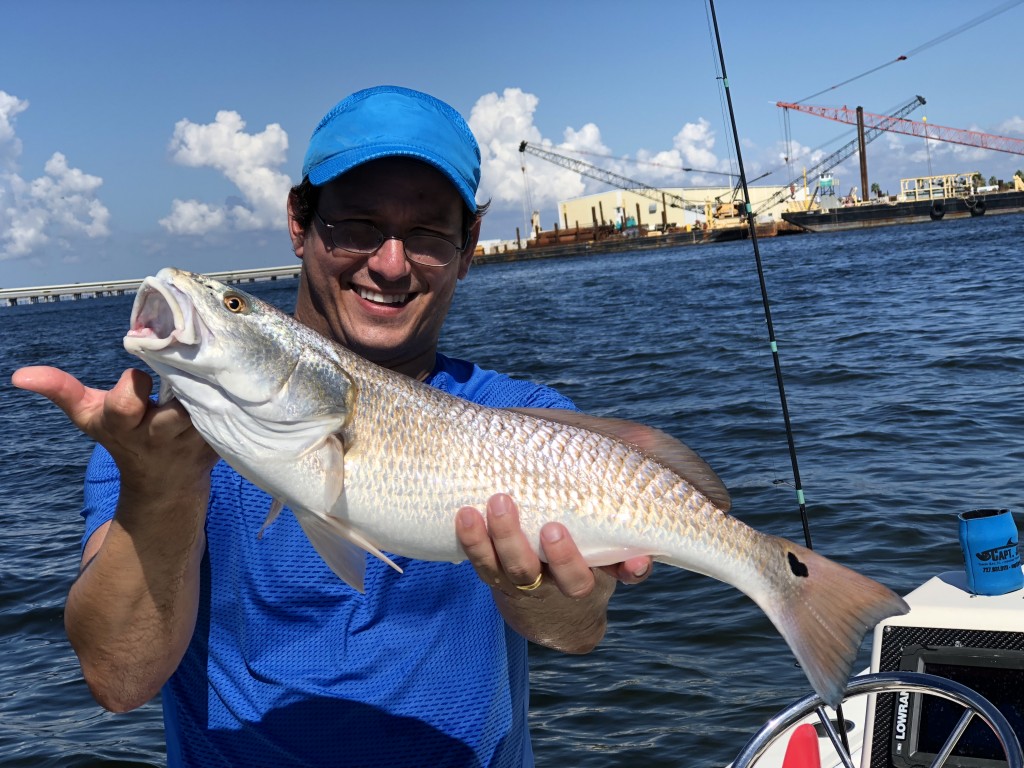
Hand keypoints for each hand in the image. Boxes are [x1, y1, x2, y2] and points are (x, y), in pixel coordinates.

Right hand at [11, 366, 217, 490]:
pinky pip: (231, 413)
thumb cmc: (126, 437)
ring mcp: (193, 438)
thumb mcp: (92, 417)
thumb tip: (21, 375)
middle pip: (173, 413)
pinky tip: (236, 375)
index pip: (125, 405)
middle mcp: (160, 434)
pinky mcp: (222, 438)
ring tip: (216, 364)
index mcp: (125, 425)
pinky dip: (233, 395)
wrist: (167, 482)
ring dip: (212, 388)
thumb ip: (62, 391)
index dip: (130, 391)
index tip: (132, 376)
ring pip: (209, 409)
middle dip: (180, 393)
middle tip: (186, 368)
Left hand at [456, 493, 652, 598]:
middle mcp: (566, 584)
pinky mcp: (495, 576)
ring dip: (506, 539)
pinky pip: (482, 564)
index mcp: (601, 572)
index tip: (633, 561)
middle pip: (568, 578)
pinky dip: (473, 542)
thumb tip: (644, 442)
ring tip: (498, 504)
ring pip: (518, 569)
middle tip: (554, 528)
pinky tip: (464, 515)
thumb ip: (621, 496)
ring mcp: (528, 582)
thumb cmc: (582, 548)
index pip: (624, 574)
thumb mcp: (606, 536)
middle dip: (562, 556)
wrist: (546, 609)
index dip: (630, 569)